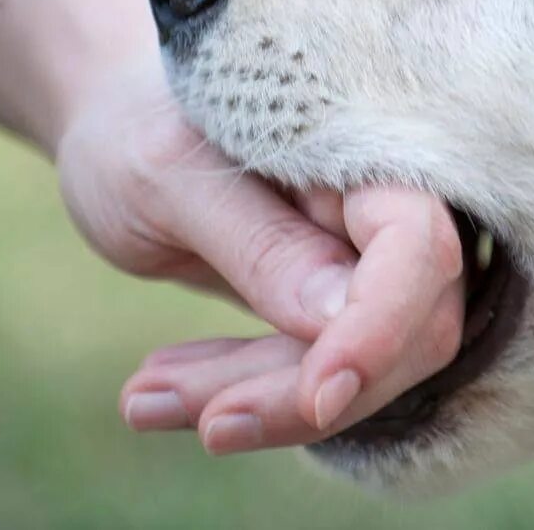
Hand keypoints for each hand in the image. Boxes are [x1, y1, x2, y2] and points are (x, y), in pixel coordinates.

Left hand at [56, 60, 465, 451]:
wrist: (116, 124)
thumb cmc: (136, 127)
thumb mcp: (168, 178)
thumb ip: (260, 244)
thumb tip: (339, 322)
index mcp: (362, 149)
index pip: (417, 247)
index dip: (380, 328)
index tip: (317, 396)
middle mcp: (382, 205)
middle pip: (403, 329)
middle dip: (297, 386)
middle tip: (171, 409)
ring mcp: (363, 259)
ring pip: (357, 367)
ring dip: (255, 399)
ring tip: (140, 398)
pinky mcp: (331, 305)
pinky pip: (312, 370)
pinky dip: (240, 392)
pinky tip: (154, 391)